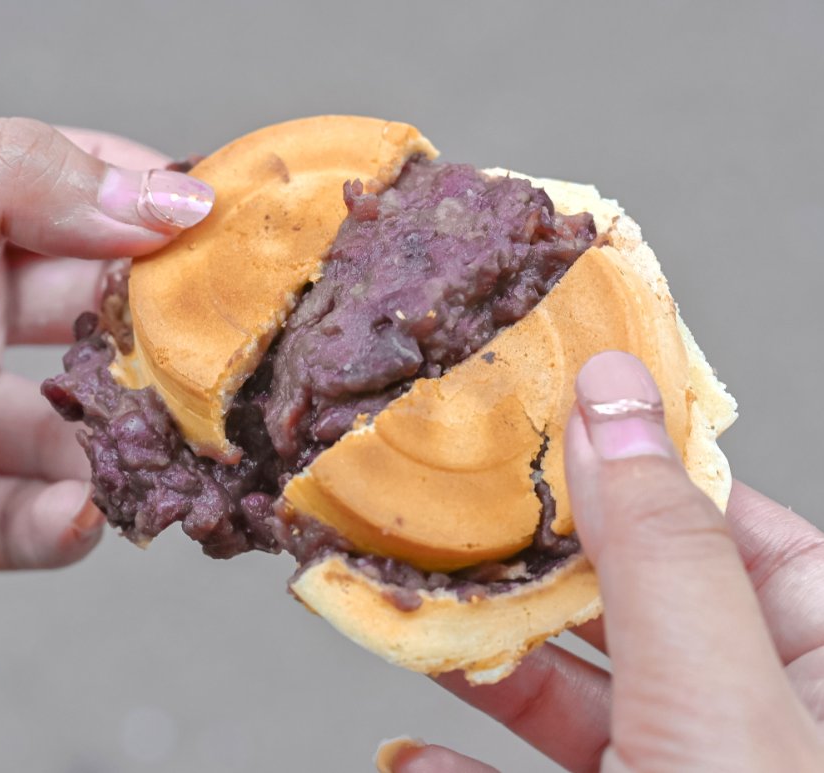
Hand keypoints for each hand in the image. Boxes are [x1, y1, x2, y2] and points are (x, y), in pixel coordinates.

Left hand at [0, 111, 212, 589]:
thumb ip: (5, 185)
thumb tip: (155, 198)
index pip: (69, 189)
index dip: (152, 207)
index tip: (230, 235)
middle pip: (87, 311)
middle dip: (155, 333)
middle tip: (217, 358)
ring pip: (65, 424)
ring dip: (117, 443)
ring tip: (152, 454)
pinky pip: (10, 515)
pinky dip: (54, 522)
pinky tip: (71, 512)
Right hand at [383, 351, 823, 770]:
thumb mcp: (714, 704)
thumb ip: (660, 552)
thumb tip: (612, 400)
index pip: (737, 529)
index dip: (643, 467)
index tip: (551, 418)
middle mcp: (757, 725)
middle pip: (633, 606)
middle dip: (532, 567)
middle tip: (456, 515)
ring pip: (573, 695)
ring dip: (481, 659)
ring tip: (412, 614)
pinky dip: (460, 768)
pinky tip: (412, 755)